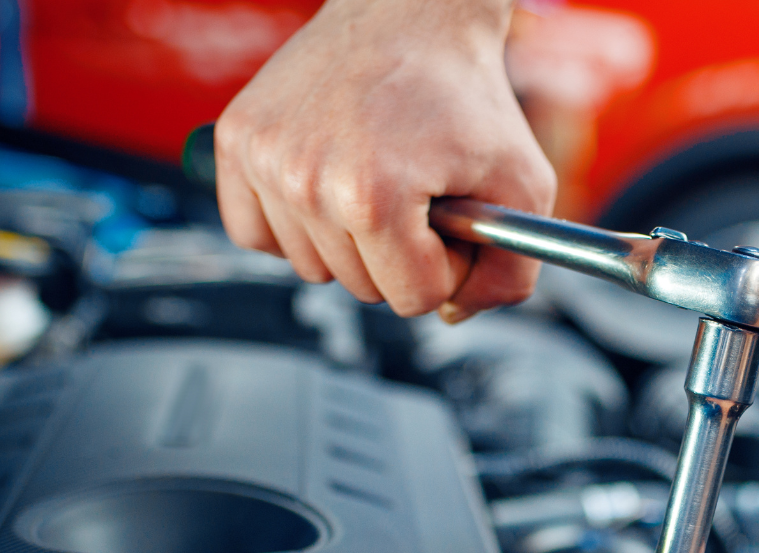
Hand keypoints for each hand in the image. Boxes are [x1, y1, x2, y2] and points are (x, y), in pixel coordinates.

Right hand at [215, 0, 554, 321]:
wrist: (410, 13)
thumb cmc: (467, 93)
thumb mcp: (523, 186)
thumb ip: (510, 274)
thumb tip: (452, 316)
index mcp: (372, 196)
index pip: (414, 299)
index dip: (447, 263)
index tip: (452, 215)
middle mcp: (305, 180)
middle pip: (362, 288)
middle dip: (402, 253)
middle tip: (418, 190)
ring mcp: (263, 160)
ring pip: (313, 268)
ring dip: (349, 241)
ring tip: (376, 178)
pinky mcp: (235, 142)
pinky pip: (255, 236)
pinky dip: (293, 225)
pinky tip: (326, 185)